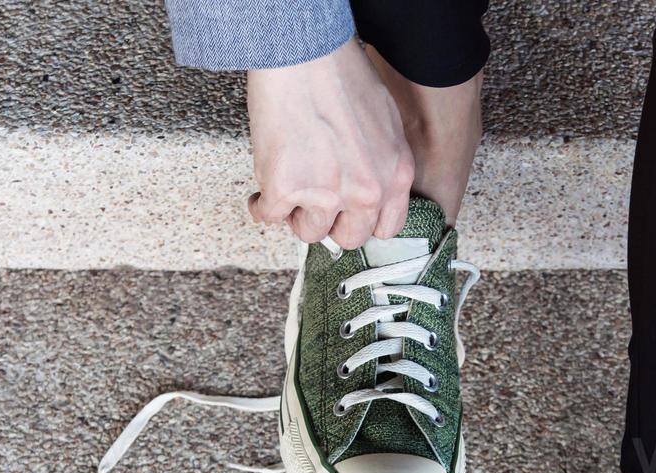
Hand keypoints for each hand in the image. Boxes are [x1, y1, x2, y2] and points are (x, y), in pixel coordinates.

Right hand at [246, 39, 413, 248]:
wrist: (302, 51)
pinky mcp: (286, 190)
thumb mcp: (383, 120)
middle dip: (329, 223)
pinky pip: (269, 216)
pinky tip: (260, 193)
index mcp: (395, 175)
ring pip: (308, 231)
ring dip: (295, 214)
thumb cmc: (340, 72)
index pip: (385, 228)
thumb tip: (364, 182)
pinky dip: (261, 206)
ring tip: (287, 188)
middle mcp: (366, 192)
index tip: (346, 215)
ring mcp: (325, 195)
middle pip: (348, 237)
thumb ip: (380, 161)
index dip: (361, 221)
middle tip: (313, 203)